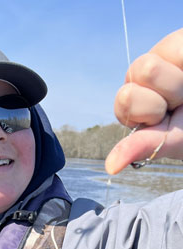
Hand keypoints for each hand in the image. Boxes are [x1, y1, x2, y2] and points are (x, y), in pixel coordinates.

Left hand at [105, 28, 182, 173]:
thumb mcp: (171, 139)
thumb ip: (141, 147)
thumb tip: (110, 167)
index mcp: (131, 105)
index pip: (124, 101)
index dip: (148, 111)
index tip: (164, 118)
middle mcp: (138, 81)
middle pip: (132, 84)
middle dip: (163, 97)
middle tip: (179, 103)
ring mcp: (156, 59)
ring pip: (146, 67)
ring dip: (175, 83)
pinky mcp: (174, 43)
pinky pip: (176, 49)